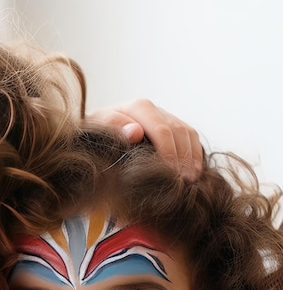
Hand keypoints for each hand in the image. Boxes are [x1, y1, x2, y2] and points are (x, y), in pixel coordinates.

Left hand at [88, 99, 202, 179]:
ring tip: (191, 180)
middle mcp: (154, 109)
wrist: (95, 135)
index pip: (161, 129)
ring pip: (188, 134)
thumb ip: (113, 128)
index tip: (169, 174)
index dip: (168, 152)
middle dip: (182, 157)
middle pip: (178, 131)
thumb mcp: (98, 131)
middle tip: (183, 182)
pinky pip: (191, 138)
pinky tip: (193, 173)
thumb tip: (135, 131)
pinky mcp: (171, 127)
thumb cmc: (96, 136)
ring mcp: (165, 117)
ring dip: (191, 157)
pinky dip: (194, 155)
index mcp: (138, 107)